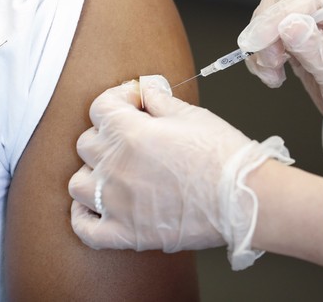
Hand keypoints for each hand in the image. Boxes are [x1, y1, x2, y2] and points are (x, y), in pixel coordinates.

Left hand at [68, 76, 292, 269]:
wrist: (243, 199)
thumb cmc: (223, 156)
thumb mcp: (192, 116)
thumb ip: (160, 100)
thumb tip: (146, 89)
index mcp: (130, 133)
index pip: (101, 107)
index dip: (118, 99)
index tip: (134, 102)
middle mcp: (116, 167)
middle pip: (87, 144)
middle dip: (107, 134)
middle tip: (131, 136)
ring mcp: (116, 204)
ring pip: (79, 184)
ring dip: (93, 174)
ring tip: (115, 172)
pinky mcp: (125, 234)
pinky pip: (84, 228)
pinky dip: (83, 218)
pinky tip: (94, 208)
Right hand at [238, 0, 322, 164]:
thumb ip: (317, 51)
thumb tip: (288, 25)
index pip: (304, 1)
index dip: (276, 19)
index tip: (259, 45)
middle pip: (280, 3)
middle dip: (265, 33)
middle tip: (268, 64)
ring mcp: (312, 31)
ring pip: (270, 22)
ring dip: (261, 50)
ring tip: (272, 76)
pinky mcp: (299, 47)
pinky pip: (269, 42)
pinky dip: (261, 59)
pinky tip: (273, 77)